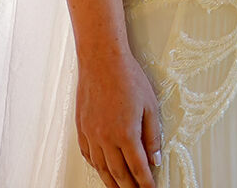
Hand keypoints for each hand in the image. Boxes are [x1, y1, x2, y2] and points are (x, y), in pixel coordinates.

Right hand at [74, 48, 161, 187]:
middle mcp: (106, 139)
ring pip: (101, 168)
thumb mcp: (151, 105)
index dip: (145, 183)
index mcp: (126, 134)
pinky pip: (88, 155)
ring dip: (111, 182)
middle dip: (128, 187)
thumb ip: (153, 134)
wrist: (102, 62)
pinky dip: (96, 167)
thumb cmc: (128, 78)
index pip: (138, 167)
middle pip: (118, 173)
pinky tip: (102, 170)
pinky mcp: (81, 129)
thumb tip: (155, 158)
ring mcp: (91, 135)